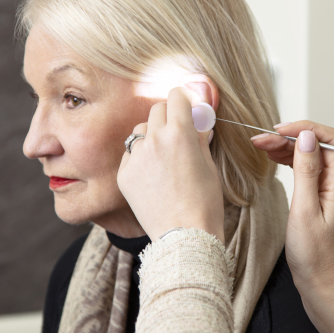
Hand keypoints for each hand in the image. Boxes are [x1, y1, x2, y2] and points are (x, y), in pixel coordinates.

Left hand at [117, 87, 224, 242]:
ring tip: (164, 156)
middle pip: (157, 109)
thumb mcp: (209, 166)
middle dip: (169, 115)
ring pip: (140, 130)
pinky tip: (153, 175)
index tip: (188, 106)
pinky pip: (130, 153)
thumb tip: (200, 123)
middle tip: (178, 131)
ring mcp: (135, 157)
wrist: (184, 236)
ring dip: (152, 135)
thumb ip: (200, 139)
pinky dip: (141, 157)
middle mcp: (154, 139)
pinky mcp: (124, 174)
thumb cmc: (204, 203)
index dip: (184, 99)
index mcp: (179, 133)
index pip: (176, 96)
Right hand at [252, 121, 333, 332]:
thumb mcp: (304, 210)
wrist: (322, 286)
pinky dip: (291, 162)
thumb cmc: (314, 257)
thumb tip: (306, 137)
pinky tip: (275, 160)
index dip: (303, 129)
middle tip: (261, 140)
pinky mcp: (323, 200)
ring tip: (261, 147)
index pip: (329, 139)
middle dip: (290, 137)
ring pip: (312, 157)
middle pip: (319, 145)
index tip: (278, 131)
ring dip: (288, 148)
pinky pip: (309, 171)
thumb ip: (306, 171)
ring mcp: (333, 192)